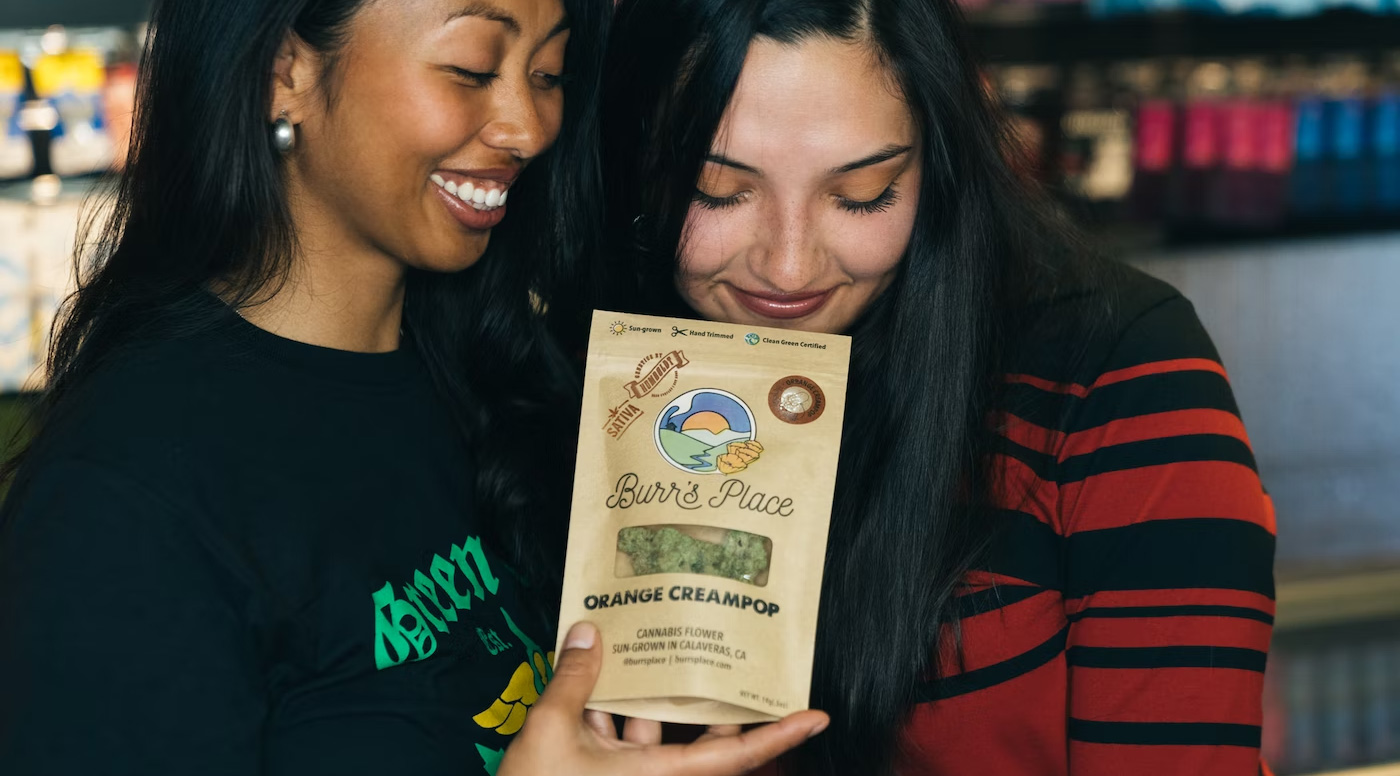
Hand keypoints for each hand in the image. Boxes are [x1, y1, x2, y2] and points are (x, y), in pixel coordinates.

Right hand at [497, 622, 828, 775]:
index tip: (816, 716)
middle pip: (703, 740)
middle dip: (713, 701)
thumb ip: (574, 679)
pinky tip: (593, 675)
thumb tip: (591, 631)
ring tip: (648, 644)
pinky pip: (620, 743)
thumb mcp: (549, 730)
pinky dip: (609, 713)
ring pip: (654, 735)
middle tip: (725, 657)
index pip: (736, 756)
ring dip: (647, 696)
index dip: (779, 736)